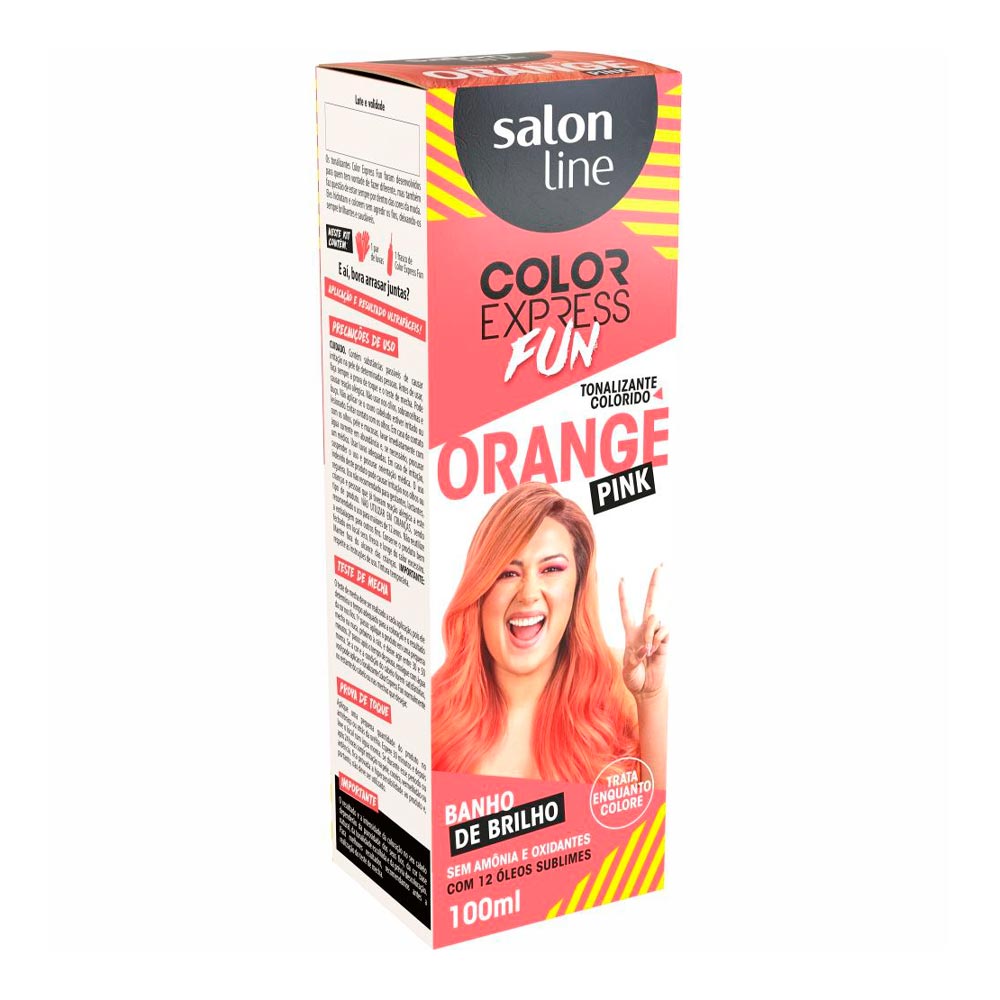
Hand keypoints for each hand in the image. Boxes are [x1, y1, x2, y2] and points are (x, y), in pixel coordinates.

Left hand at [618, 565, 668, 700]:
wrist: (647, 688)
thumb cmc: (634, 678)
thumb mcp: (628, 666)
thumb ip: (635, 653)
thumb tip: (648, 642)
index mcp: (631, 632)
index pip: (626, 610)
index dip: (624, 596)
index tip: (621, 579)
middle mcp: (644, 629)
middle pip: (650, 602)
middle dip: (655, 584)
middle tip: (660, 566)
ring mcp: (656, 634)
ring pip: (654, 620)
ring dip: (649, 634)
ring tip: (648, 651)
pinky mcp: (666, 641)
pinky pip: (663, 632)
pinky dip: (658, 640)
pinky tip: (656, 650)